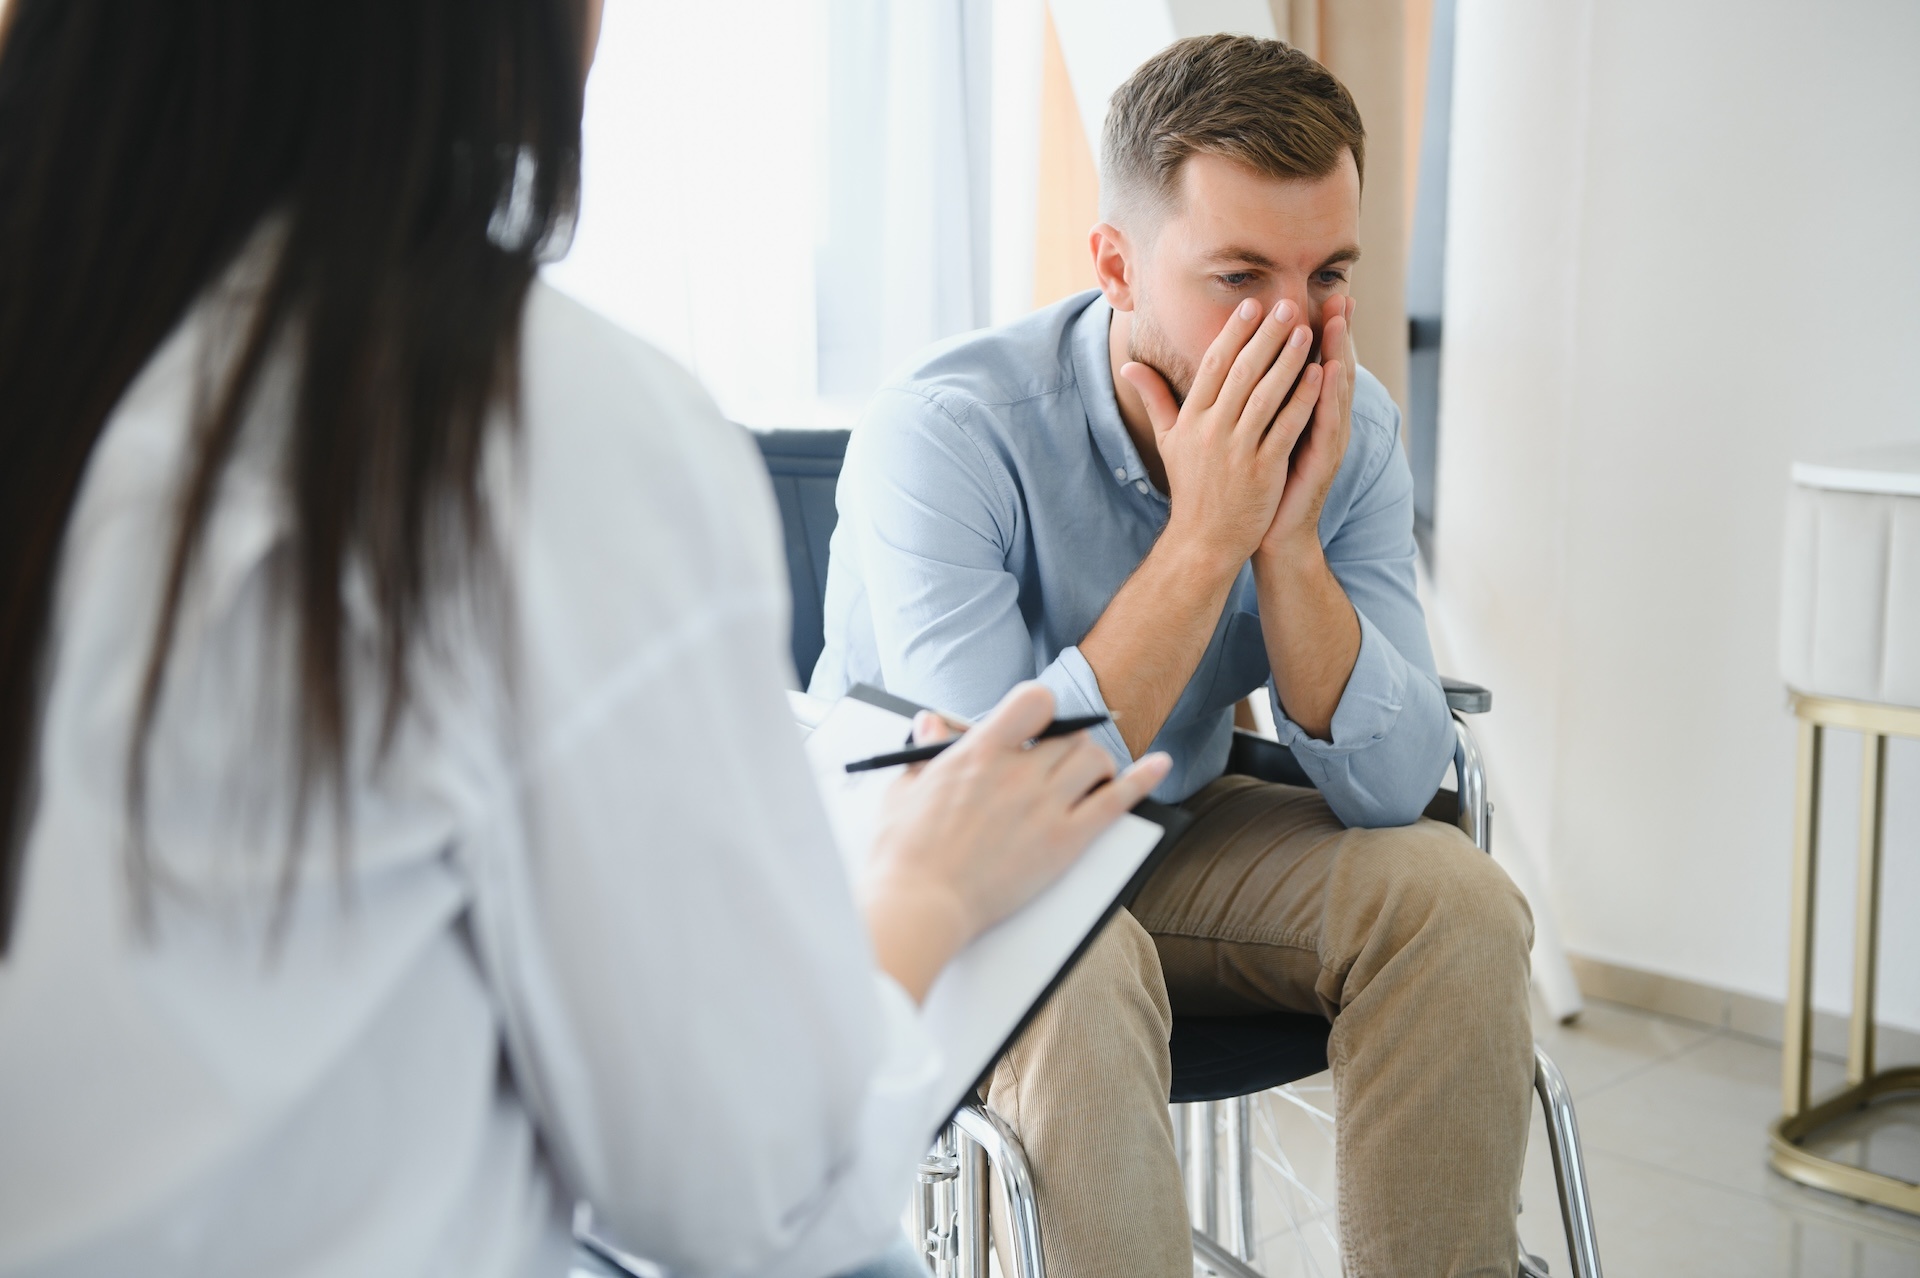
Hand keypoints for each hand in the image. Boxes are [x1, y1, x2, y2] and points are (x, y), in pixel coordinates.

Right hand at [860, 683, 1169, 998]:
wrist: (920, 906)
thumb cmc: (904, 856)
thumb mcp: (904, 790)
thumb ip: (926, 751)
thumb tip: (930, 722)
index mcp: (978, 753)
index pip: (1033, 702)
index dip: (1042, 709)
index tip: (1037, 726)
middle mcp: (1017, 772)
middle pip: (1068, 736)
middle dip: (1067, 745)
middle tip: (1060, 764)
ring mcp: (1044, 806)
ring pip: (1094, 760)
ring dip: (1096, 764)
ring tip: (1089, 780)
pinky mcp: (1064, 842)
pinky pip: (1115, 801)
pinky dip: (1143, 780)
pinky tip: (1160, 766)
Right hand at [1119, 297, 1324, 573]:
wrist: (1204, 540)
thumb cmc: (1190, 487)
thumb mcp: (1168, 441)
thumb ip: (1154, 398)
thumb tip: (1129, 366)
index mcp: (1191, 420)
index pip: (1213, 366)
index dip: (1234, 334)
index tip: (1252, 306)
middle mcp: (1212, 431)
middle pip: (1241, 373)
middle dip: (1266, 336)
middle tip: (1286, 305)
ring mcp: (1237, 451)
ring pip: (1266, 396)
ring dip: (1288, 361)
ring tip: (1306, 331)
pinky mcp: (1263, 470)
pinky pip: (1286, 427)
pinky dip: (1303, 400)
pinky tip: (1320, 376)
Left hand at [1258, 296, 1354, 561]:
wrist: (1263, 534)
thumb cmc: (1255, 483)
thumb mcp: (1248, 436)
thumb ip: (1244, 401)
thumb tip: (1224, 367)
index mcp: (1299, 413)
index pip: (1309, 363)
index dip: (1314, 330)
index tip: (1314, 293)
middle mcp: (1318, 423)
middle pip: (1329, 368)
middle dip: (1335, 332)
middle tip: (1339, 294)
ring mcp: (1323, 442)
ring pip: (1332, 391)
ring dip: (1337, 354)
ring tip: (1338, 321)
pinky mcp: (1319, 463)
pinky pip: (1325, 424)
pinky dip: (1326, 397)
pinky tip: (1326, 373)